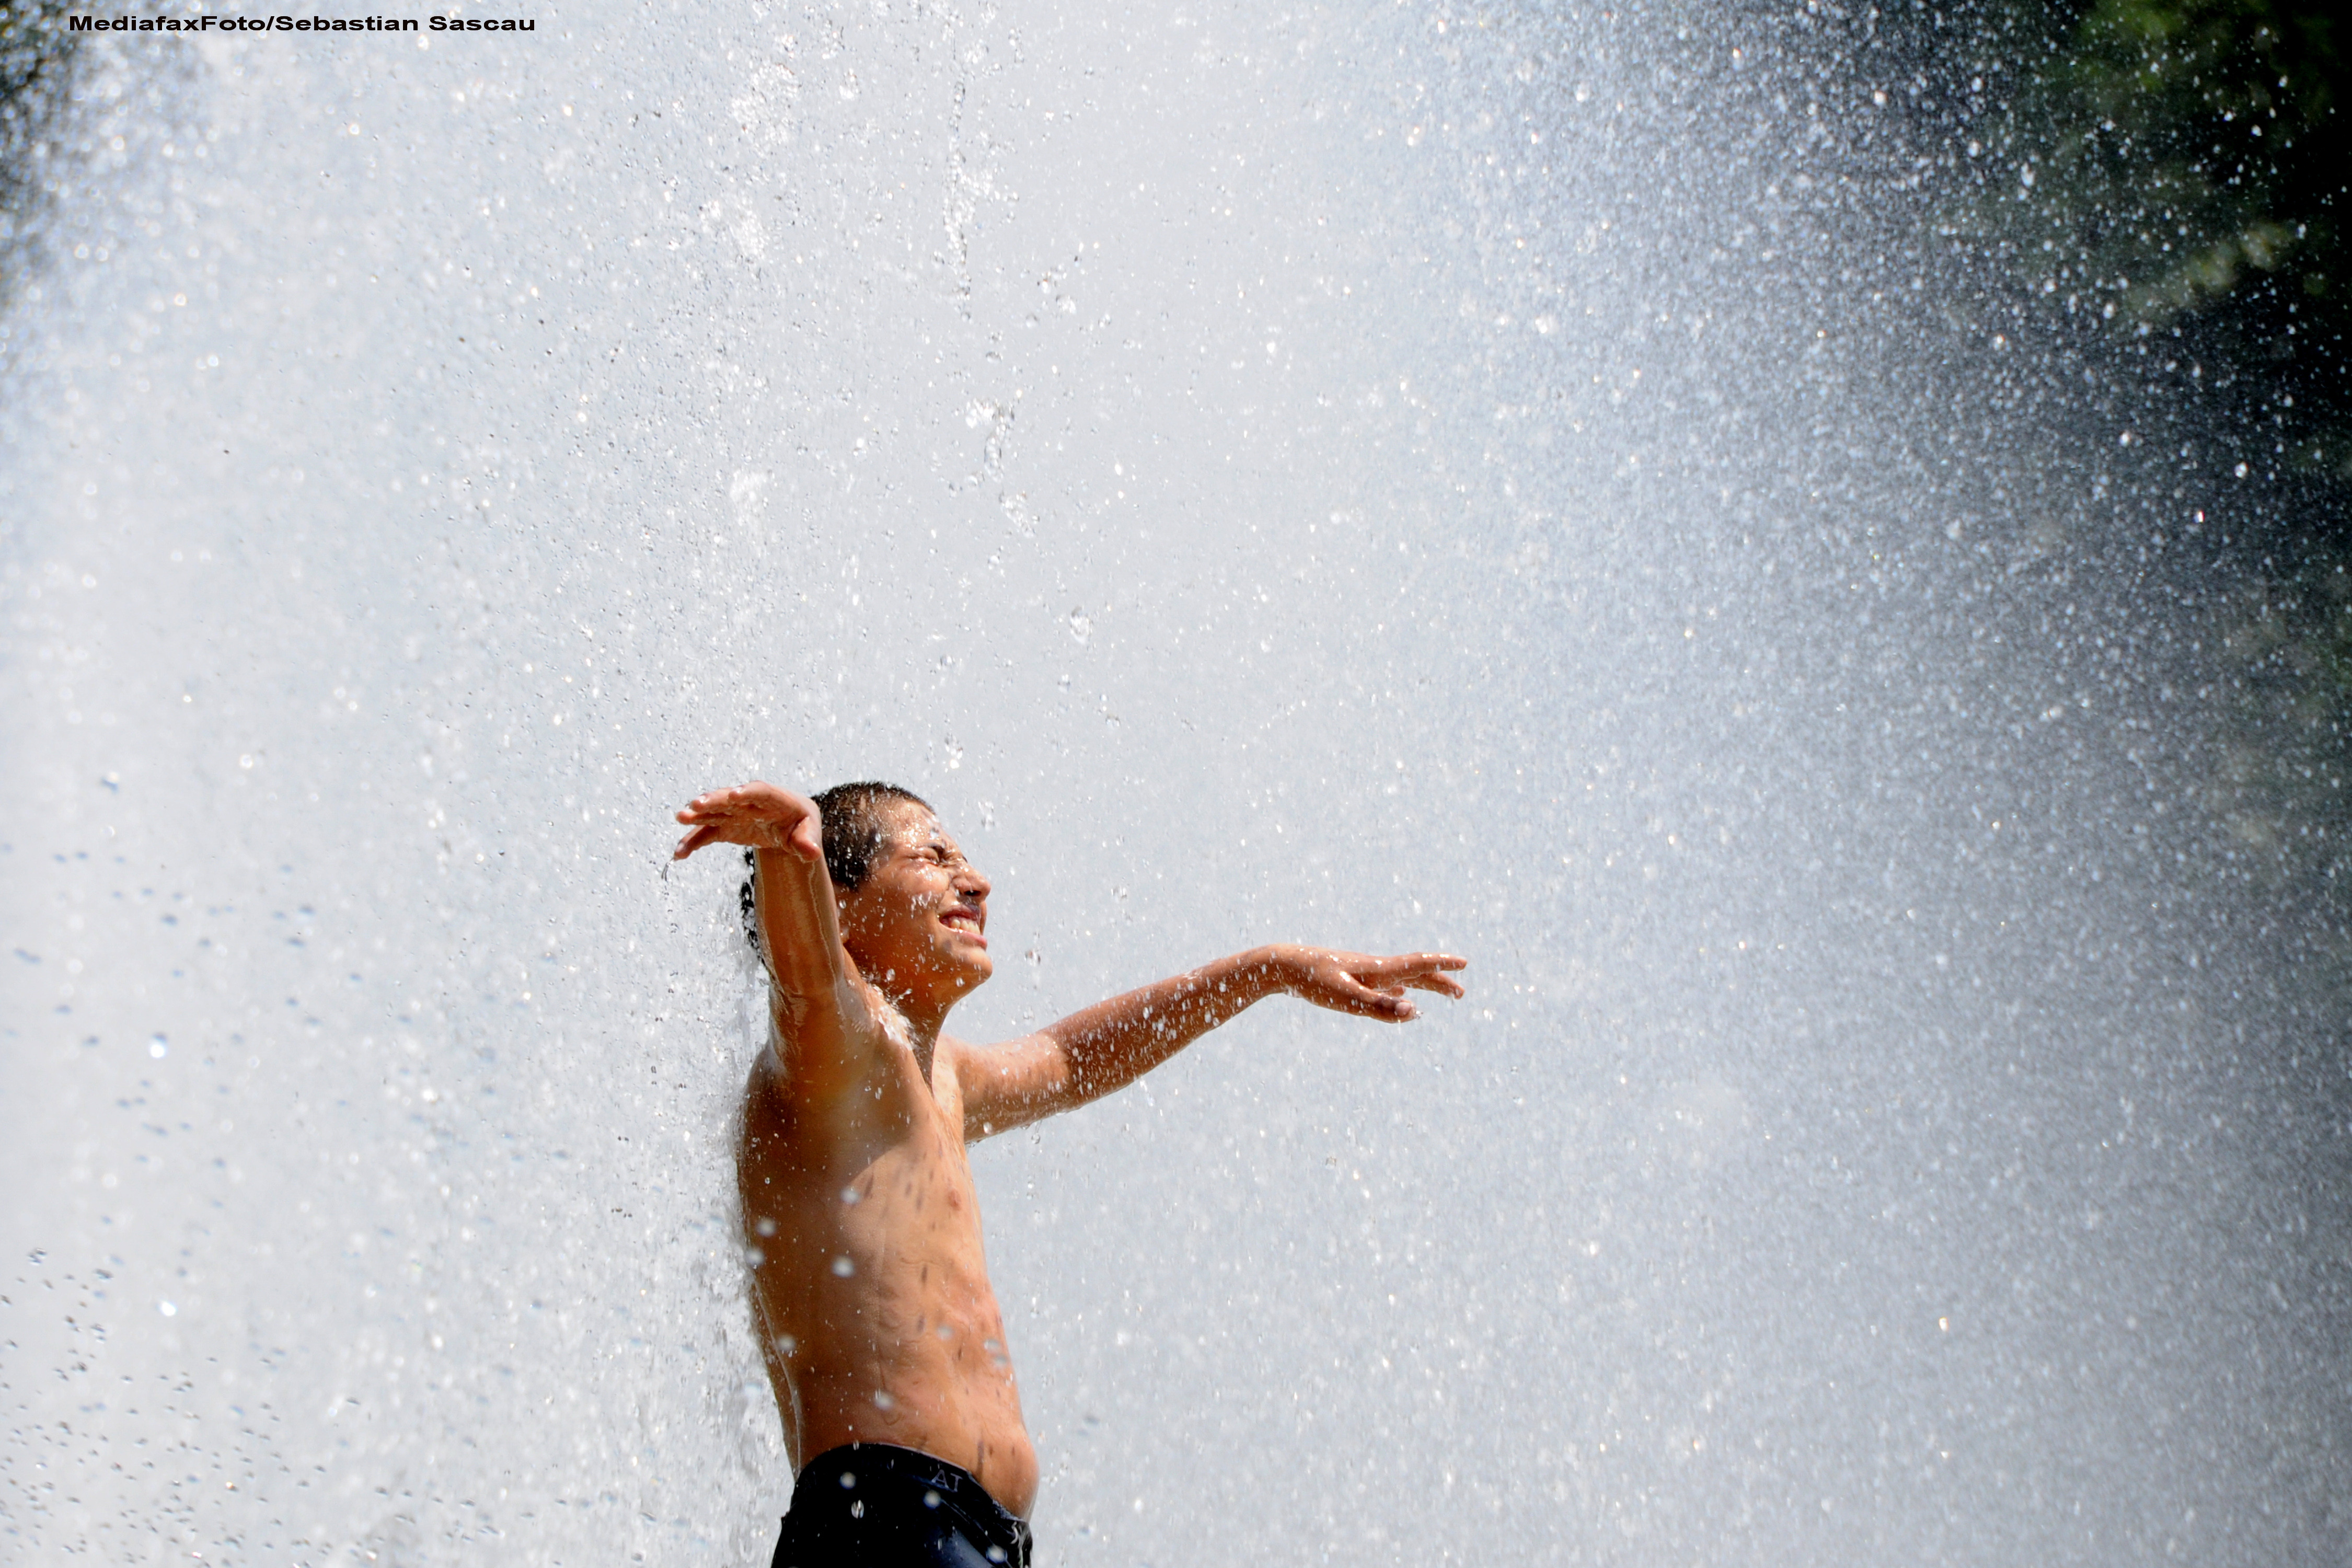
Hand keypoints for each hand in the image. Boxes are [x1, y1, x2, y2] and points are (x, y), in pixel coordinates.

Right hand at [673, 781, 823, 862]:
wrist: (789, 827)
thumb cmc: (802, 825)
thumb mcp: (809, 832)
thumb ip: (808, 842)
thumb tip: (811, 853)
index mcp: (775, 799)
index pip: (761, 792)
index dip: (749, 793)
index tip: (735, 796)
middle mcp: (750, 802)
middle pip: (730, 798)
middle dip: (715, 800)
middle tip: (696, 804)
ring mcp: (734, 813)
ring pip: (714, 812)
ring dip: (698, 815)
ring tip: (681, 817)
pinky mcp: (724, 827)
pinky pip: (706, 834)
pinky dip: (693, 842)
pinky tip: (679, 854)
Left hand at [1273, 946, 1466, 1021]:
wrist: (1283, 966)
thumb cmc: (1312, 981)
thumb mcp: (1345, 998)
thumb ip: (1379, 1007)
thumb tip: (1414, 1011)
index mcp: (1378, 969)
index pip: (1417, 964)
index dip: (1442, 965)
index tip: (1465, 963)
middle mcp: (1375, 968)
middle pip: (1415, 972)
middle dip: (1440, 981)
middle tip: (1461, 993)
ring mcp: (1364, 972)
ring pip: (1402, 977)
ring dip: (1424, 984)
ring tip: (1440, 992)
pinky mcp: (1352, 979)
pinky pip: (1385, 983)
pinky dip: (1400, 988)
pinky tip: (1398, 993)